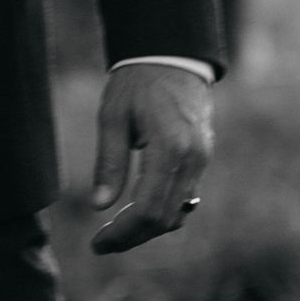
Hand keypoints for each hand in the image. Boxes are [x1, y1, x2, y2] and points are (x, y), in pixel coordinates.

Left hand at [89, 63, 214, 253]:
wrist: (172, 56)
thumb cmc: (137, 81)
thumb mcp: (113, 116)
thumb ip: (109, 162)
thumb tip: (99, 206)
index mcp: (169, 148)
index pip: (148, 210)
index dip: (122, 233)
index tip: (97, 243)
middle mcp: (192, 159)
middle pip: (165, 218)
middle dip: (132, 236)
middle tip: (101, 244)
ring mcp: (201, 160)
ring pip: (177, 212)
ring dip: (147, 228)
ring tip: (114, 232)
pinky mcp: (202, 158)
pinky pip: (184, 197)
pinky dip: (161, 211)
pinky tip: (135, 212)